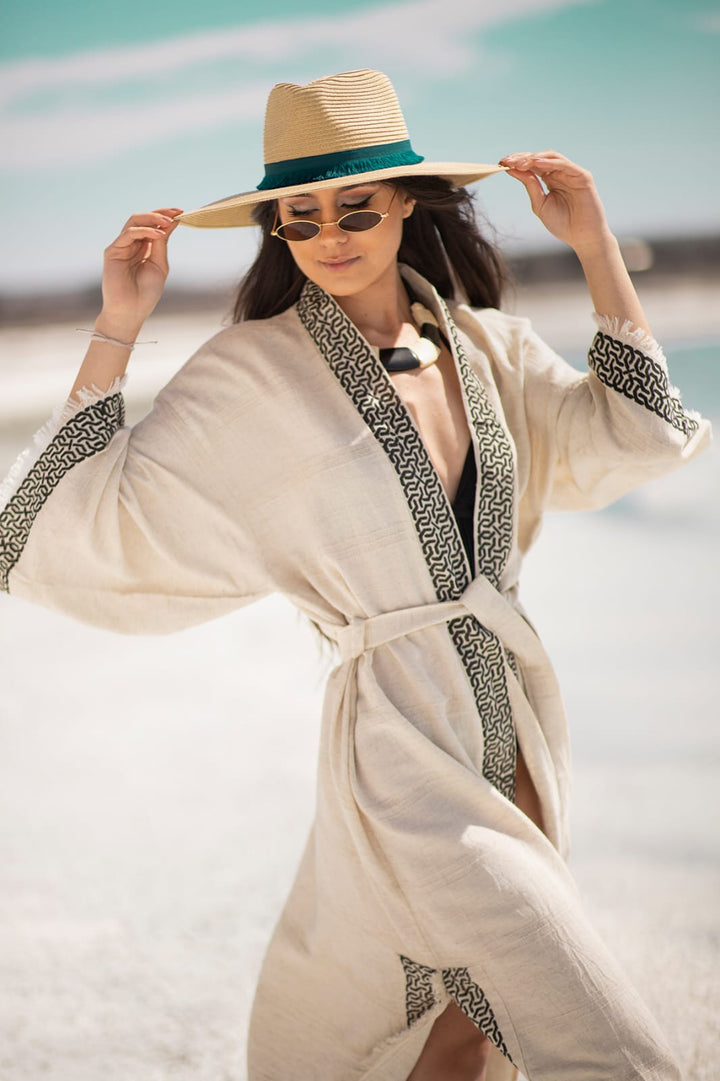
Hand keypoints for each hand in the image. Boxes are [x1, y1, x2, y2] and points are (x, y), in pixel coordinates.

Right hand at [99, 207, 182, 336]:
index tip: (181, 212)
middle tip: (176, 212)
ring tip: (168, 222)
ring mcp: (121, 246)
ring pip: (134, 222)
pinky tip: (158, 234)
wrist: (131, 311)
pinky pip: (128, 234)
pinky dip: (144, 231)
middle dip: (160, 214)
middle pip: (142, 219)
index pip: (153, 225)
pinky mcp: (112, 251)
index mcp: (143, 248)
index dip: (165, 217)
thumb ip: (162, 244)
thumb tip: (172, 223)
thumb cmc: (145, 293)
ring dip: (152, 218)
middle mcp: (131, 244)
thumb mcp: (159, 265)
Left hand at [499, 152, 611, 253]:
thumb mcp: (540, 204)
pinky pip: (565, 165)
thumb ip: (530, 186)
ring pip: (551, 157)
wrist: (582, 238)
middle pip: (540, 158)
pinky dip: (550, 163)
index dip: (517, 162)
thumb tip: (514, 169)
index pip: (532, 165)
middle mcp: (561, 173)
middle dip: (522, 158)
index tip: (501, 163)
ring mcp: (572, 173)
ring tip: (520, 164)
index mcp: (550, 179)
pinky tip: (536, 164)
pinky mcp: (582, 176)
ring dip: (534, 158)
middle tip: (507, 161)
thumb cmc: (563, 224)